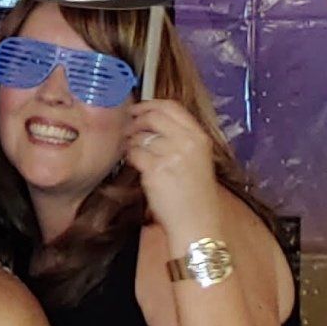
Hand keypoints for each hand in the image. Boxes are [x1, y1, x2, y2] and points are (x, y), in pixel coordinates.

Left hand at [128, 99, 225, 241]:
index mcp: (199, 137)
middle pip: (153, 117)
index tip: (136, 108)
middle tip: (126, 128)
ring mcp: (172, 156)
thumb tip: (152, 123)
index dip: (149, 104)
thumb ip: (180, 139)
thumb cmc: (193, 194)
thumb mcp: (196, 159)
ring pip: (140, 136)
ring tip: (131, 149)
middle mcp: (188, 142)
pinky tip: (134, 164)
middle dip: (135, 120)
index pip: (172, 107)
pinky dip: (130, 157)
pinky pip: (134, 154)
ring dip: (130, 141)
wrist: (196, 221)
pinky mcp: (156, 170)